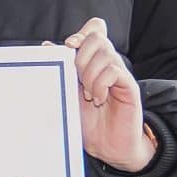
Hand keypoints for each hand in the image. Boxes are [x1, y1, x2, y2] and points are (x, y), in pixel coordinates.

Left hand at [62, 17, 156, 171]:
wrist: (107, 146)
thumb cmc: (87, 121)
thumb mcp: (67, 93)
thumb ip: (61, 70)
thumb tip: (46, 45)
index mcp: (92, 62)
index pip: (95, 29)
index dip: (83, 31)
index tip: (70, 45)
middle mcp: (108, 64)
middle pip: (97, 38)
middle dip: (80, 56)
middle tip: (77, 79)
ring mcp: (120, 75)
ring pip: (105, 54)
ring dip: (89, 74)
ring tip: (88, 95)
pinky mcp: (130, 87)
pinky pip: (114, 72)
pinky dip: (100, 84)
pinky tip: (98, 98)